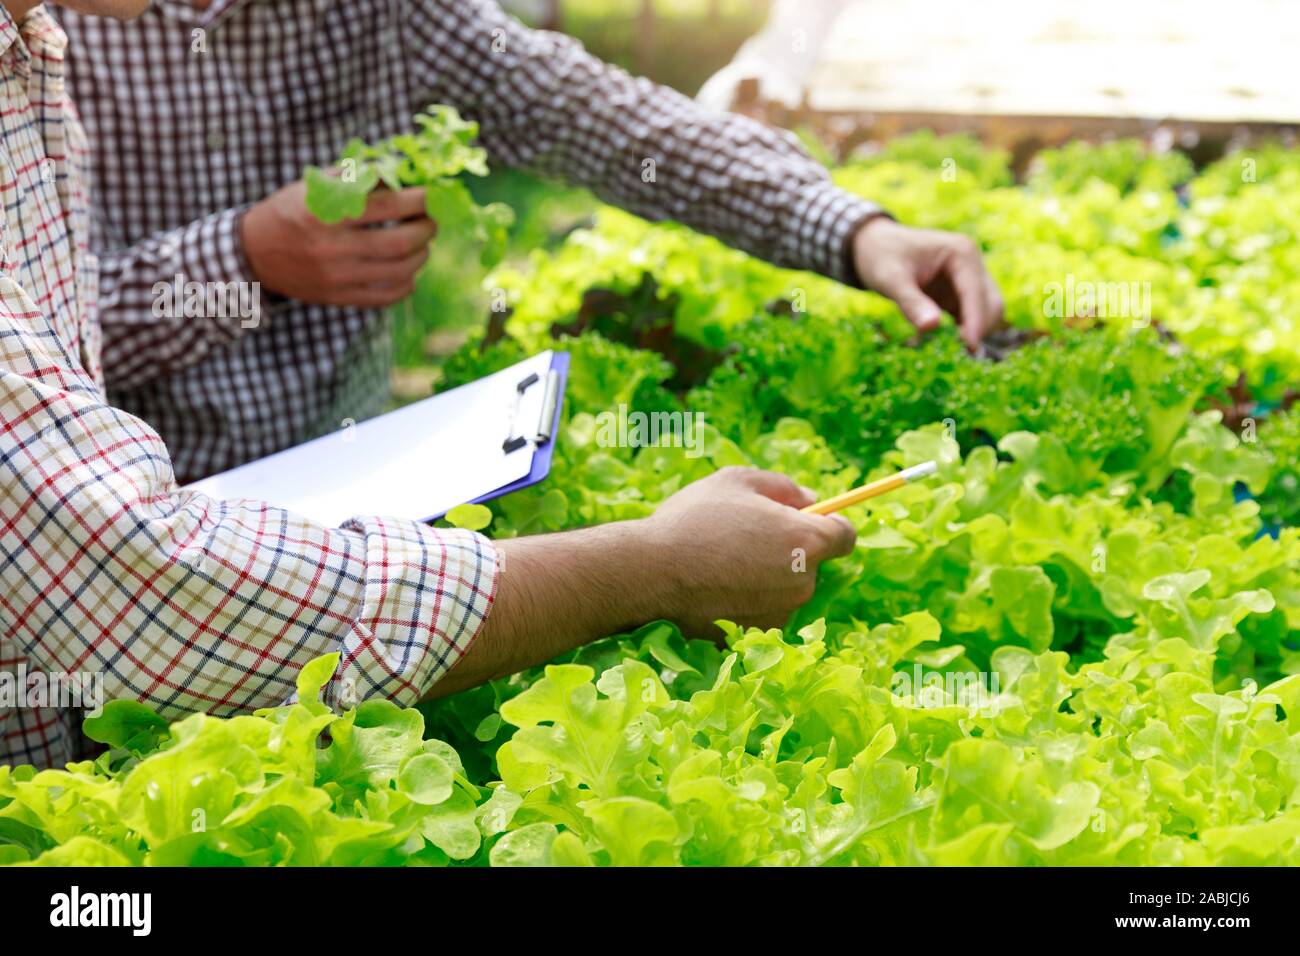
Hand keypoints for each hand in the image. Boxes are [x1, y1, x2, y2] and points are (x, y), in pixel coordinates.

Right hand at [241, 181, 436, 308]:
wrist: (254, 254)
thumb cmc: (289, 212)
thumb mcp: (312, 186)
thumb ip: (354, 178)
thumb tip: (399, 172)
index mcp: (326, 214)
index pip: (387, 206)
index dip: (418, 200)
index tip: (431, 195)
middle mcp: (333, 248)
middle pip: (401, 242)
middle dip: (426, 229)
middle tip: (432, 221)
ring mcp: (338, 277)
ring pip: (400, 271)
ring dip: (422, 255)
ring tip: (423, 244)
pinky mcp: (340, 298)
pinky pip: (387, 296)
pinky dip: (407, 284)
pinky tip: (408, 271)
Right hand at [641, 466, 856, 636]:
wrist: (651, 571)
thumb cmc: (695, 519)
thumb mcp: (738, 480)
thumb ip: (784, 487)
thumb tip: (810, 502)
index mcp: (807, 540)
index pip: (846, 535)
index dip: (828, 525)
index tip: (807, 521)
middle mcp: (802, 582)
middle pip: (811, 563)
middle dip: (789, 550)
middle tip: (747, 536)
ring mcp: (780, 613)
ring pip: (786, 589)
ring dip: (768, 577)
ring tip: (723, 562)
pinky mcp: (756, 634)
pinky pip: (761, 611)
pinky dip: (747, 600)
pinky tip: (715, 586)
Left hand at [852, 216, 1003, 349]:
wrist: (872, 246)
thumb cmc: (880, 257)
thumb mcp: (890, 280)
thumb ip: (911, 303)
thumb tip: (931, 327)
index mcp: (961, 252)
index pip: (976, 292)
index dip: (975, 321)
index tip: (969, 348)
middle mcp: (971, 263)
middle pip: (991, 302)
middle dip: (980, 328)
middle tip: (963, 356)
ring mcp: (967, 278)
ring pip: (987, 311)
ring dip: (975, 331)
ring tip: (956, 355)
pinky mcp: (959, 293)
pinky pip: (970, 316)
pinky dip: (965, 331)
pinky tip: (949, 347)